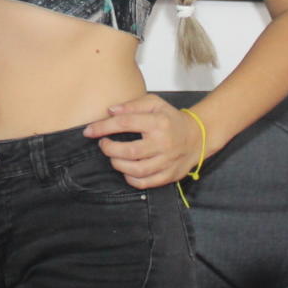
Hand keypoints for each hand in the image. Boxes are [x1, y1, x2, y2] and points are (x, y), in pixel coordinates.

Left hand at [82, 94, 201, 189]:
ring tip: (114, 156)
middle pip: (129, 151)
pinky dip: (130, 178)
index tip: (89, 131)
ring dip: (118, 164)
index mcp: (158, 122)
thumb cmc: (171, 119)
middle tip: (103, 145)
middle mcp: (163, 143)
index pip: (125, 123)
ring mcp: (167, 161)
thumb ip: (132, 105)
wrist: (197, 137)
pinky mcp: (169, 175)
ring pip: (136, 170)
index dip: (103, 127)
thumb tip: (110, 110)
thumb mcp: (155, 104)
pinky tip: (126, 169)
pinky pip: (144, 183)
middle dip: (109, 149)